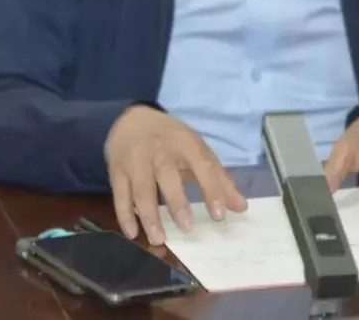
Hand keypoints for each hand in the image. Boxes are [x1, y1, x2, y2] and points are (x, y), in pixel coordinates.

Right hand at [104, 106, 246, 244]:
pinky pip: (120, 194)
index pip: (201, 165)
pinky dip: (124, 215)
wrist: (132, 119)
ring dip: (149, 215)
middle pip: (167, 174)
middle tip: (187, 229)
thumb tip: (242, 207)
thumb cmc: (172, 139)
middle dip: (177, 202)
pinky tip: (132, 233)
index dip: (211, 189)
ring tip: (159, 239)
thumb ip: (219, 179)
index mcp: (185, 142)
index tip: (219, 216)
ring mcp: (136, 159)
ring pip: (141, 188)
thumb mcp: (197, 150)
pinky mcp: (117, 170)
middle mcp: (160, 149)